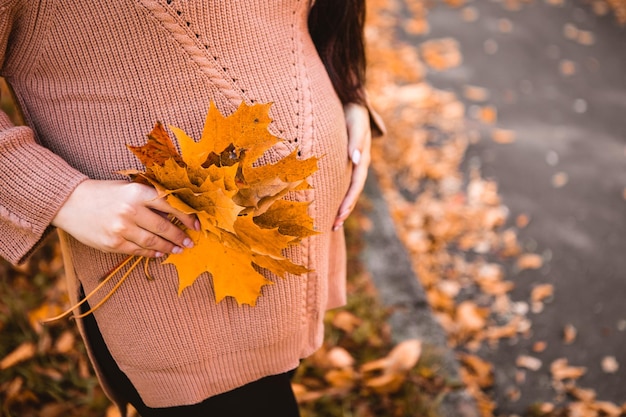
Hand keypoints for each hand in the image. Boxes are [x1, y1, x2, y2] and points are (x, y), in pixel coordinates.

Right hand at [52, 179, 198, 257]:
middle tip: (190, 242)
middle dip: (180, 236)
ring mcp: (121, 229)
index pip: (170, 206)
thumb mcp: (129, 189)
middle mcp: (130, 210)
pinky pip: (138, 251)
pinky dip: (151, 252)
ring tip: (178, 249)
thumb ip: (151, 200)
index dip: (187, 217)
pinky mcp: (113, 243)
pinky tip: (159, 252)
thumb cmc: (105, 193)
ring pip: (153, 242)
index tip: (197, 225)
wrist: (71, 202)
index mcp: (137, 193)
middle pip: (164, 227)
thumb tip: (175, 216)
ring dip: (168, 247)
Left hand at [333, 103, 371, 230]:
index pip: (356, 185)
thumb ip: (356, 140)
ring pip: (348, 189)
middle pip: (352, 192)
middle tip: (333, 227)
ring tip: (332, 223)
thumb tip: (356, 160)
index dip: (349, 201)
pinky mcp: (344, 161)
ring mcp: (352, 163)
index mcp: (363, 158)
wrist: (352, 100)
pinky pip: (341, 181)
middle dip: (344, 210)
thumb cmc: (353, 111)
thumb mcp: (356, 122)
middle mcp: (358, 163)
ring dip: (341, 206)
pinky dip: (336, 194)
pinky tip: (327, 203)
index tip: (339, 215)